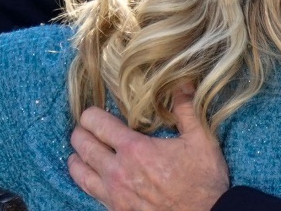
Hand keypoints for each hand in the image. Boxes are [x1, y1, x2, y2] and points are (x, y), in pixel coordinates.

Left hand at [68, 86, 228, 210]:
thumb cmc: (203, 180)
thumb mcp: (201, 139)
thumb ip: (186, 108)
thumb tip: (181, 82)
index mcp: (135, 149)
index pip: (97, 124)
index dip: (90, 114)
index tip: (94, 111)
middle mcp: (118, 171)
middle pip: (82, 145)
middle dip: (80, 132)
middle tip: (85, 127)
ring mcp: (114, 194)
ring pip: (79, 172)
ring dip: (77, 157)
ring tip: (80, 151)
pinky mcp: (116, 210)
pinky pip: (89, 192)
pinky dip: (85, 179)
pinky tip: (91, 175)